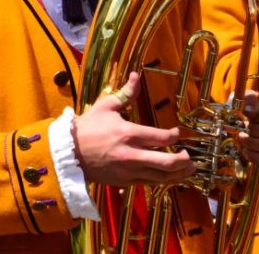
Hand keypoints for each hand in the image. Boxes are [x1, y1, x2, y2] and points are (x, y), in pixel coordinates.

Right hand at [73, 72, 195, 185]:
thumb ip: (126, 93)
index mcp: (128, 133)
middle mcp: (131, 154)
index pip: (161, 138)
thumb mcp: (106, 106)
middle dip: (183, 160)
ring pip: (162, 177)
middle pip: (167, 162)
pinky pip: (150, 184)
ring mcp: (128, 170)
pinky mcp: (125, 181)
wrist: (68, 152)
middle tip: (189, 156)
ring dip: (178, 174)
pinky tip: (170, 176)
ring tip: (188, 169)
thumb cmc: (88, 127)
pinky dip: (163, 181)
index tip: (176, 133)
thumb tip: (136, 75)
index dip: (174, 135)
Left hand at [239, 92, 258, 175]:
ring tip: (242, 139)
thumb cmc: (257, 119)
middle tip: (243, 130)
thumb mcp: (252, 105)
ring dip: (252, 143)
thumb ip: (251, 100)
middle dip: (254, 131)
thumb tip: (249, 110)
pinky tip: (246, 151)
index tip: (248, 116)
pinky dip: (255, 157)